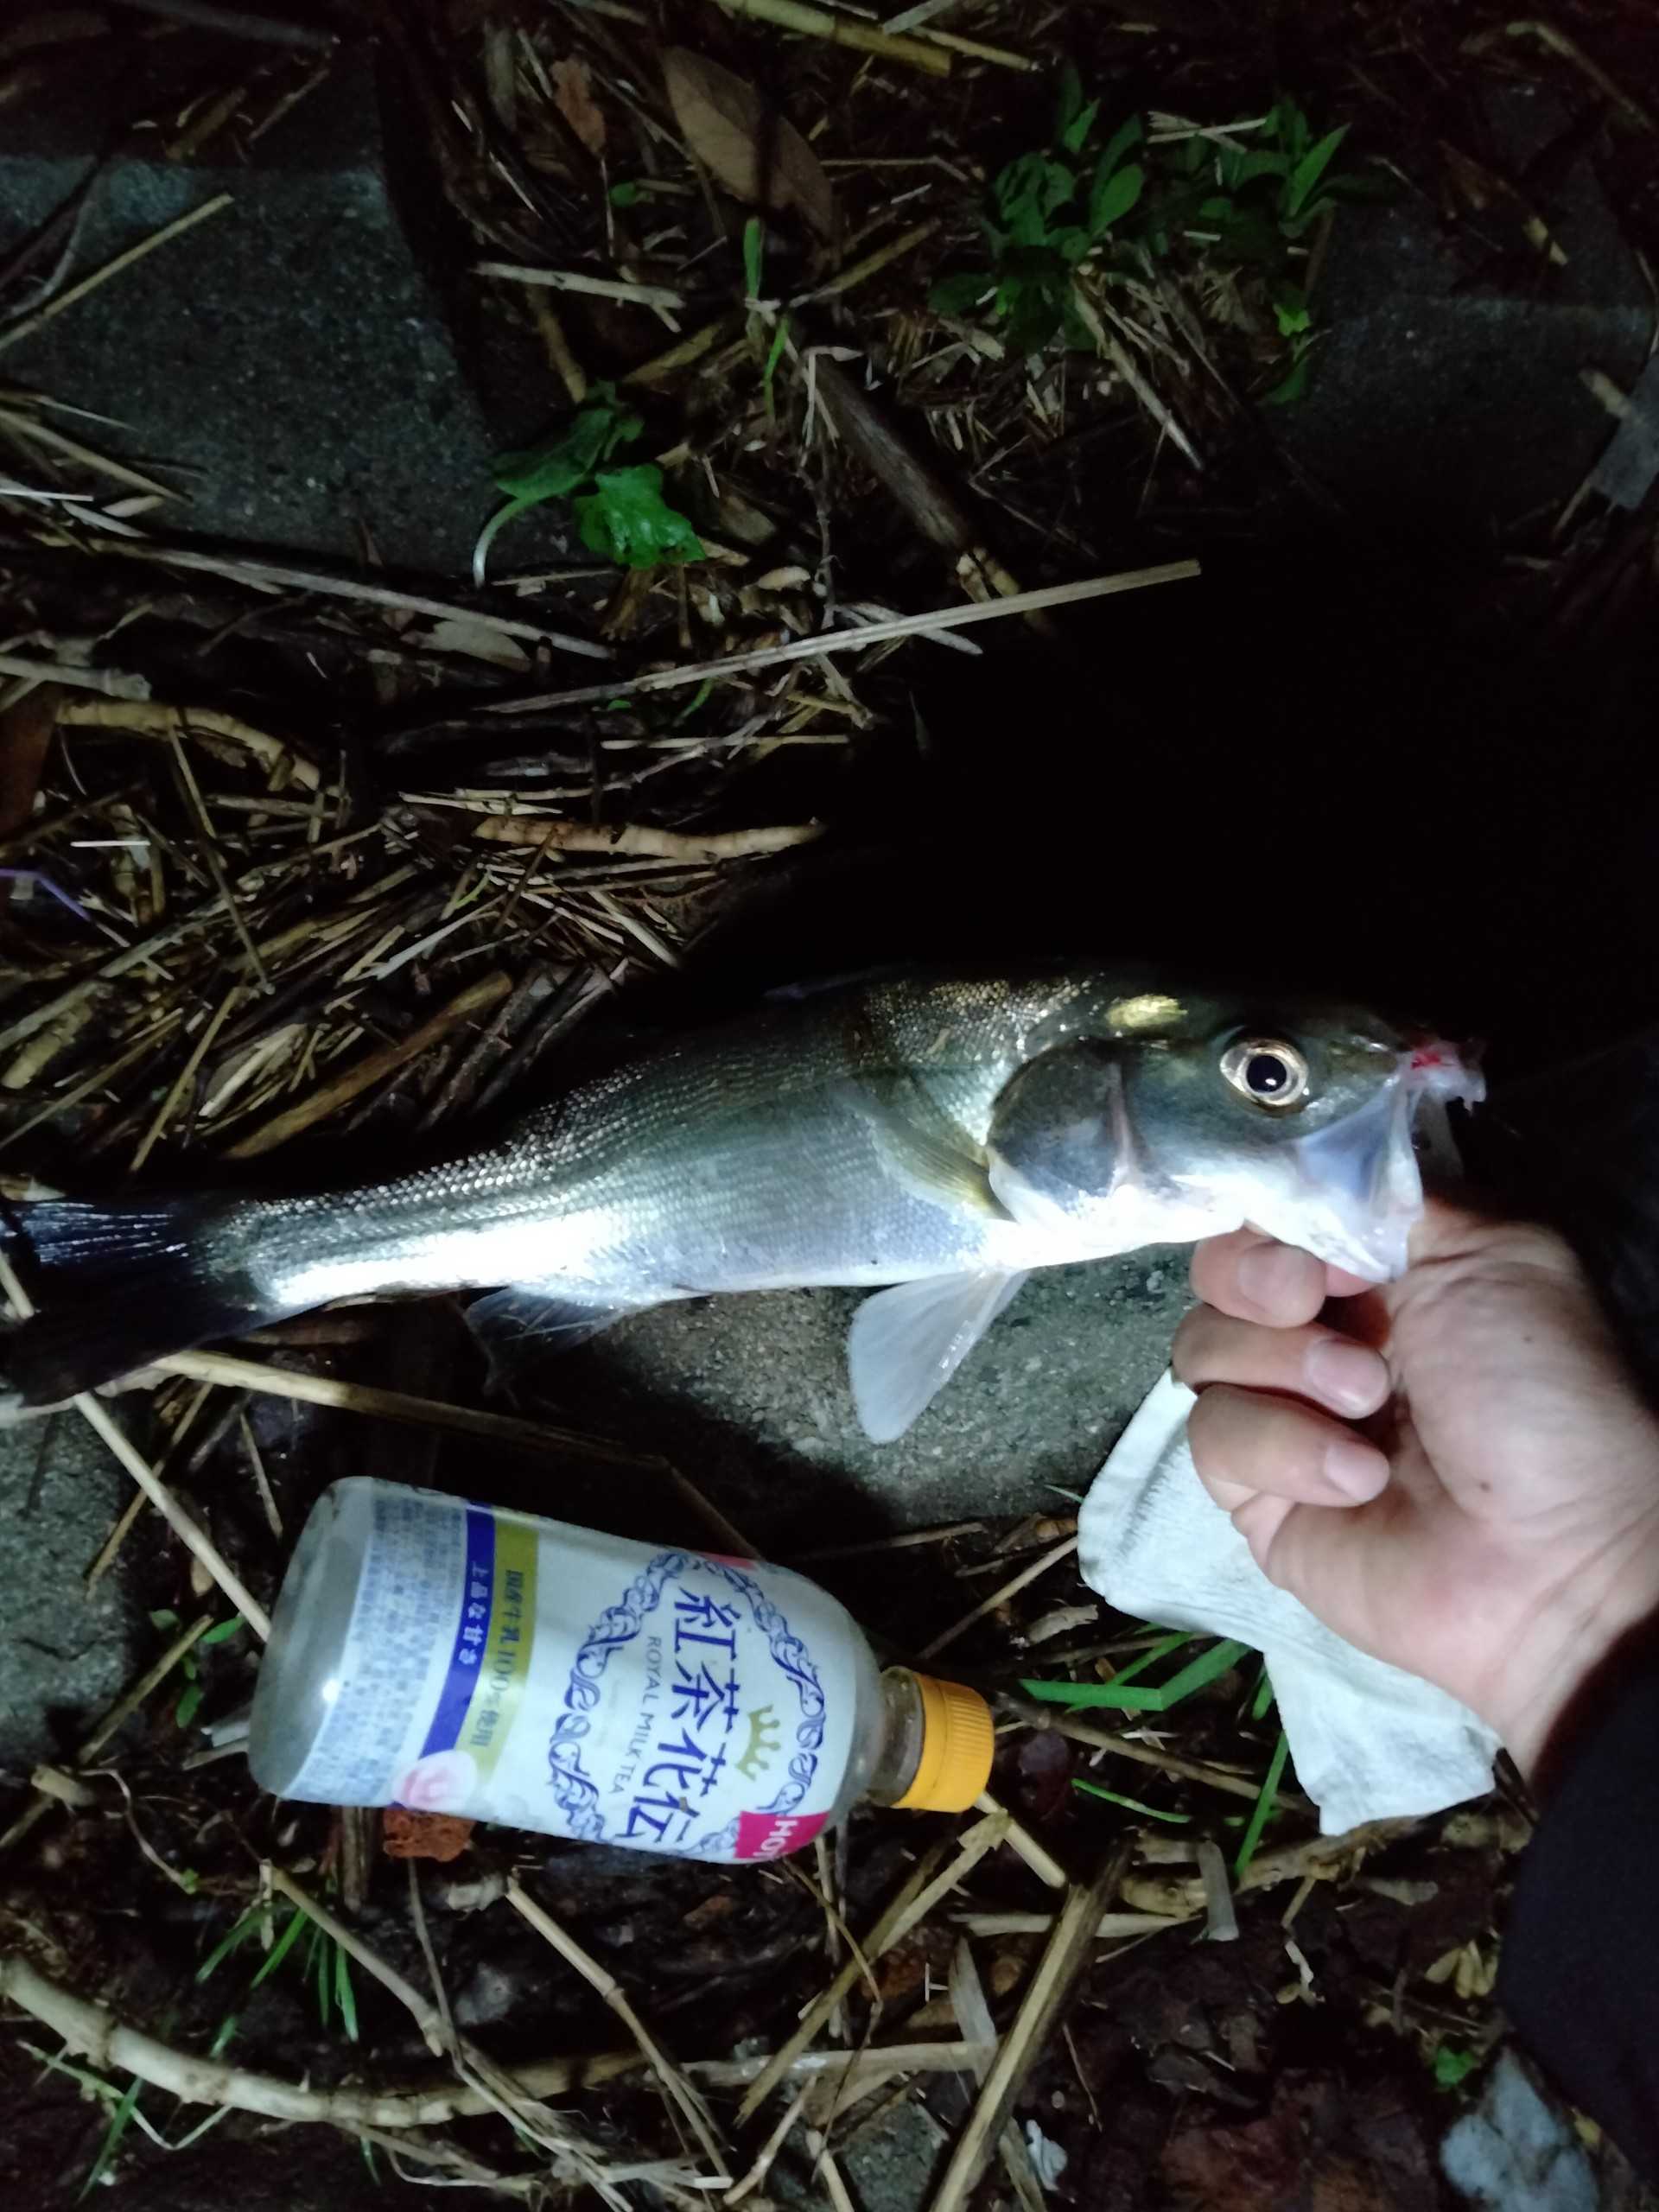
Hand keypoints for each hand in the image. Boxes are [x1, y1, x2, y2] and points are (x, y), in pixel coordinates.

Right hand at [1173, 1200, 1658, 1778]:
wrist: (1553, 1556)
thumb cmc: (1538, 1393)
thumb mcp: (1492, 1252)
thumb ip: (1384, 1197)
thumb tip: (1287, 1181)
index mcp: (1372, 1271)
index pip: (1267, 1213)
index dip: (1270, 1218)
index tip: (1318, 1248)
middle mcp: (1317, 1333)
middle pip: (1215, 1272)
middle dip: (1258, 1281)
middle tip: (1325, 1312)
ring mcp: (1279, 1413)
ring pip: (1200, 1348)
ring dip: (1286, 1367)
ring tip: (1367, 1407)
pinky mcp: (1254, 1493)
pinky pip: (1212, 1435)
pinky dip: (1283, 1447)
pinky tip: (1356, 1479)